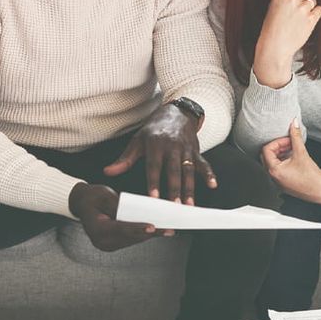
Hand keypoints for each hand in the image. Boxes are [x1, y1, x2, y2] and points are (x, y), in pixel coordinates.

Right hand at [68, 183, 160, 250]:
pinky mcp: (113, 244)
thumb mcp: (104, 196)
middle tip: (169, 229)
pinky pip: (131, 240)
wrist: (82, 204)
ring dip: (150, 235)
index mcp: (96, 229)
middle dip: (150, 233)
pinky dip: (143, 234)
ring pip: (133, 240)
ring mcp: (107, 245)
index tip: (153, 228)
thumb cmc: (92, 197)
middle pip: (130, 237)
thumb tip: (137, 213)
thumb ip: (119, 207)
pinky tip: (157, 230)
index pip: (120, 229)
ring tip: (168, 230)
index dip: (137, 228)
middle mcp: (101, 241)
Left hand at [103, 103, 217, 206]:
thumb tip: (107, 172)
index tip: (154, 197)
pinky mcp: (196, 151)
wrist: (176, 112)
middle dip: (175, 189)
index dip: (154, 182)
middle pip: (173, 171)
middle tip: (175, 206)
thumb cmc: (154, 130)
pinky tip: (213, 186)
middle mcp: (172, 146)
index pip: (154, 166)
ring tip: (189, 205)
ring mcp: (186, 149)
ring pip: (188, 171)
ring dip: (190, 188)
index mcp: (155, 144)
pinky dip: (209, 174)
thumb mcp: (137, 140)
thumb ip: (124, 159)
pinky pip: (204, 163)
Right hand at [254, 0, 320, 87]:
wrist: (275, 46)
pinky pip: (319, 10)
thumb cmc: (272, 27)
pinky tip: (306, 22)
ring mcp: (302, 9)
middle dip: (302, 1)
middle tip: (294, 13)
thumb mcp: (273, 6)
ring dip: (308, 9)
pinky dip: (315, 15)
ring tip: (298, 20)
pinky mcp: (311, 19)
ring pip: (313, 2)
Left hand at [260, 119, 320, 204]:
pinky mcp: (283, 183)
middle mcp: (273, 177)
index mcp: (274, 170)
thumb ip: (296, 136)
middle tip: (289, 143)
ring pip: (272, 162)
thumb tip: (294, 124)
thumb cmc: (311, 176)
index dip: (278, 142)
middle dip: (278, 147)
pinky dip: (283, 161)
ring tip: (292, 150)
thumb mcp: (301, 152)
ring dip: (280, 154)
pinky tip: (294, 159)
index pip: (267, 149)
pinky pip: (278, 169)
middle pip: (267, 156)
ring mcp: (277, 181)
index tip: (288, 140)